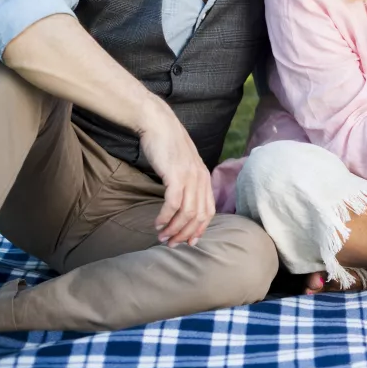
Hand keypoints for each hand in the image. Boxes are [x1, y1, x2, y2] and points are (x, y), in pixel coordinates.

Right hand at [137, 100, 215, 246]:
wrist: (158, 124)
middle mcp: (201, 178)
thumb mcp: (183, 165)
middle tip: (172, 243)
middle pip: (200, 215)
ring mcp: (190, 176)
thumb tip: (181, 203)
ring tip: (162, 236)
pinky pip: (174, 203)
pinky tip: (157, 223)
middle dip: (186, 234)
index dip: (200, 229)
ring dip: (174, 228)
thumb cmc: (167, 145)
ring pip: (187, 212)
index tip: (189, 242)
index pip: (209, 211)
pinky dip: (166, 216)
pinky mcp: (175, 174)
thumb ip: (187, 182)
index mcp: (204, 177)